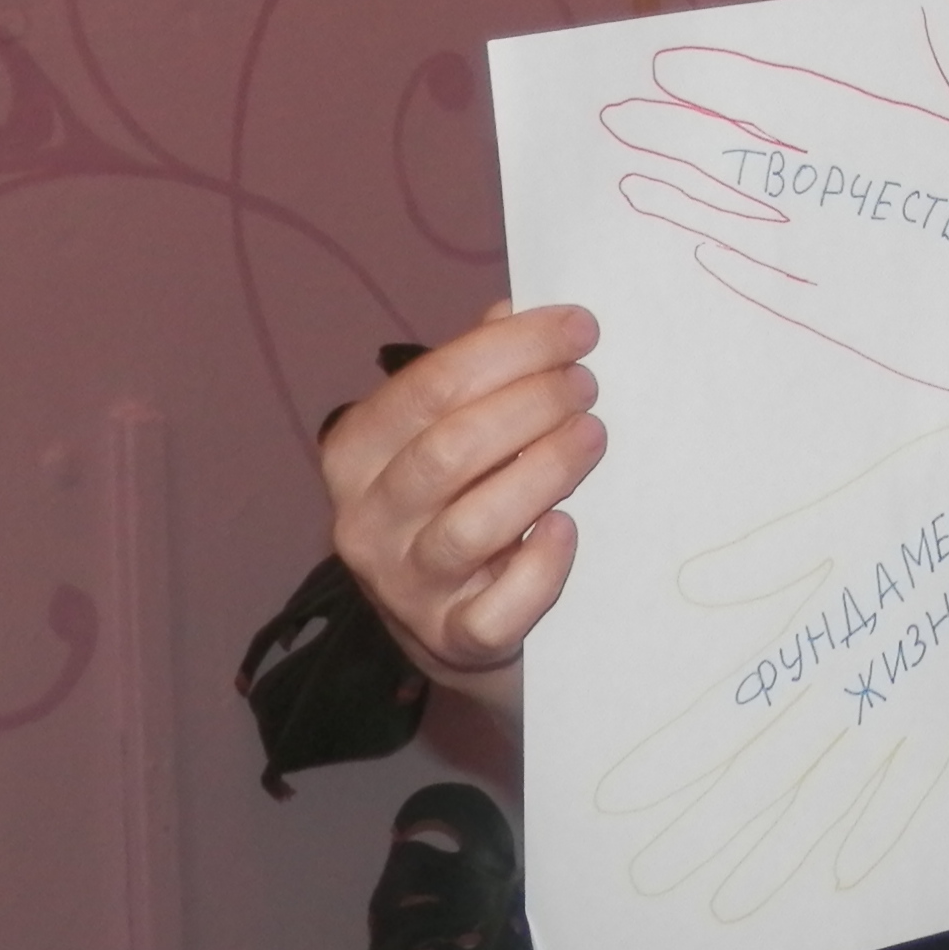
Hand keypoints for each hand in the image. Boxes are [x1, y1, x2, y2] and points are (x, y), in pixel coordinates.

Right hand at [319, 300, 603, 687]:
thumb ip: (472, 377)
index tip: (578, 328)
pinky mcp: (454, 639)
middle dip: (531, 404)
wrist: (454, 630)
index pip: (428, 386)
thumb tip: (511, 310)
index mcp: (354, 453)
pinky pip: (499, 609)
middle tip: (588, 385)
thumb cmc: (457, 505)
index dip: (510, 349)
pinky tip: (567, 528)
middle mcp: (366, 521)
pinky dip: (540, 567)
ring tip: (594, 436)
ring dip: (544, 470)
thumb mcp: (448, 435)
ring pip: (473, 525)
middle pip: (450, 450)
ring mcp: (406, 587)